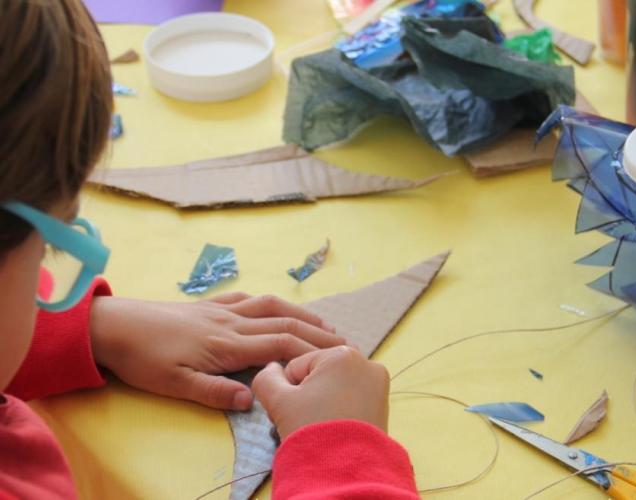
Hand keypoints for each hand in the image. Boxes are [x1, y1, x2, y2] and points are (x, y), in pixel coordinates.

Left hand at [89, 292, 344, 410]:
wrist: (113, 325)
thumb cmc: (143, 358)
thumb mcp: (174, 384)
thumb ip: (214, 392)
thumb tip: (253, 399)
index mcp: (227, 344)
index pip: (280, 343)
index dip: (311, 348)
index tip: (337, 356)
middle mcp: (231, 321)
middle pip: (283, 321)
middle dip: (316, 330)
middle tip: (342, 340)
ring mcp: (220, 310)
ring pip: (269, 305)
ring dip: (299, 312)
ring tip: (320, 322)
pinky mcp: (207, 306)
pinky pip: (245, 298)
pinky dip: (267, 302)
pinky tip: (273, 307)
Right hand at [252, 346, 389, 438]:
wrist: (345, 471)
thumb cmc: (312, 428)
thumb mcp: (278, 401)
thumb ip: (266, 378)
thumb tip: (272, 369)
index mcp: (342, 354)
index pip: (298, 367)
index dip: (288, 391)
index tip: (291, 412)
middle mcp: (366, 363)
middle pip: (319, 376)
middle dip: (307, 397)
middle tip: (303, 421)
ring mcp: (379, 385)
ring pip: (335, 388)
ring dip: (322, 404)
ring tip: (319, 426)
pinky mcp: (384, 405)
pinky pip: (352, 400)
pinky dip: (340, 411)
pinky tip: (334, 429)